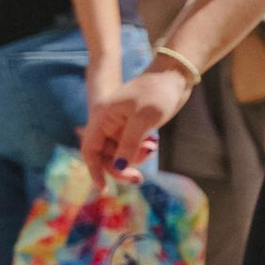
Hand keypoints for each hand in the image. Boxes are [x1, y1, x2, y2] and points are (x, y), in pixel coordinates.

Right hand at [84, 62, 188, 176]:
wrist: (174, 77)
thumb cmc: (157, 93)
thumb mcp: (143, 119)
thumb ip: (129, 144)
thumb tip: (120, 168)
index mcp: (103, 117)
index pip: (90, 149)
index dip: (94, 169)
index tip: (103, 188)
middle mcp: (109, 122)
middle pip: (106, 155)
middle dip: (120, 168)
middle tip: (138, 179)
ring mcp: (122, 125)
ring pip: (120, 153)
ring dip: (133, 159)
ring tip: (151, 147)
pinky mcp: (135, 127)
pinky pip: (132, 147)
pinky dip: (140, 152)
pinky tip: (152, 145)